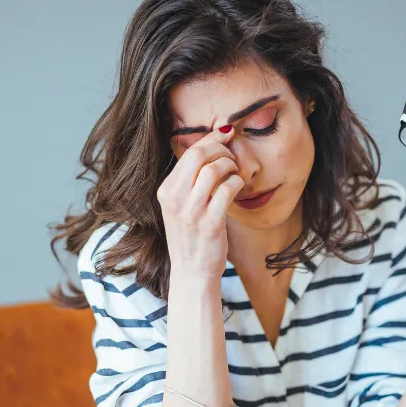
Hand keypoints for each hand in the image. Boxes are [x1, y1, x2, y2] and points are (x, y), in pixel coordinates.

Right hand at [156, 125, 244, 278]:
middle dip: (222, 150)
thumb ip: (192, 178)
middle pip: (199, 156)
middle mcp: (175, 199)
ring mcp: (191, 212)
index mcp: (166, 190)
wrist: (192, 272)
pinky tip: (239, 187)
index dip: (212, 139)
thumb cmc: (192, 235)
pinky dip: (237, 183)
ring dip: (231, 166)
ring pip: (214, 170)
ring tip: (236, 173)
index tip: (226, 134)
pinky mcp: (209, 224)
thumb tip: (214, 143)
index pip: (189, 152)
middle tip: (232, 158)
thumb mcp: (182, 205)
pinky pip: (227, 190)